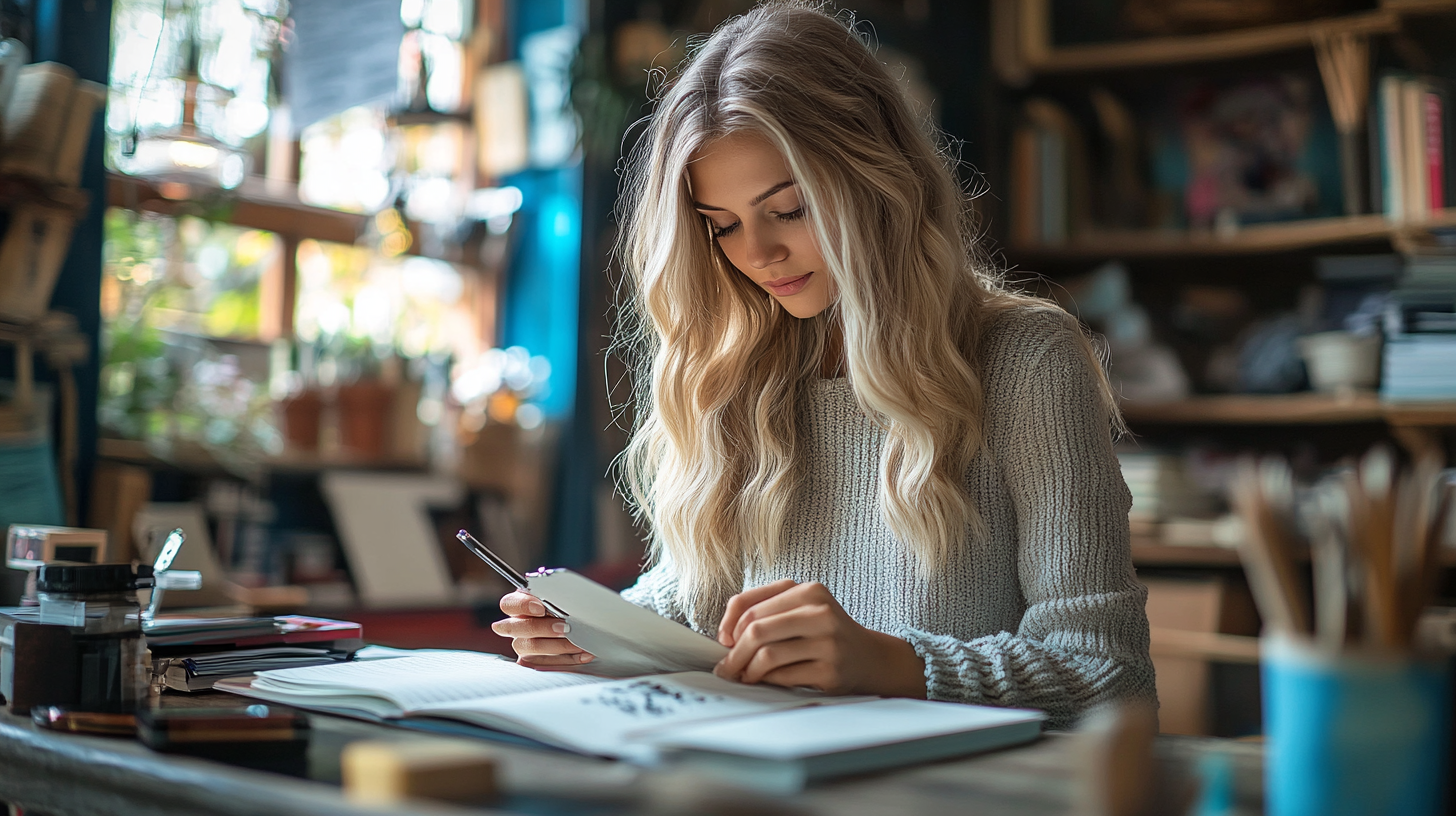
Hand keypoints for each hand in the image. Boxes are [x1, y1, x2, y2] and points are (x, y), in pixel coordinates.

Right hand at [490, 591, 594, 668]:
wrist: (580, 623)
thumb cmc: (568, 606)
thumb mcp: (561, 595)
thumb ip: (556, 595)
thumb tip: (565, 598)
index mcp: (519, 604)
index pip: (508, 604)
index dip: (522, 606)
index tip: (542, 608)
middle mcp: (517, 626)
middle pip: (515, 628)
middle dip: (542, 628)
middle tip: (565, 627)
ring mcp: (523, 645)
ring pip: (530, 647)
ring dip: (558, 645)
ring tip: (579, 643)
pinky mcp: (534, 662)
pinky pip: (545, 664)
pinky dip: (568, 659)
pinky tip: (584, 654)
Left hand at [713, 580, 925, 697]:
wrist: (869, 657)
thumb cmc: (826, 633)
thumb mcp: (802, 609)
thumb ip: (766, 611)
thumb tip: (726, 637)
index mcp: (808, 591)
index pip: (750, 604)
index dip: (728, 625)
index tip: (724, 641)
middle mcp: (820, 613)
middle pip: (756, 630)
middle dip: (735, 653)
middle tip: (727, 667)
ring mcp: (828, 643)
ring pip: (767, 655)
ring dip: (747, 670)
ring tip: (744, 676)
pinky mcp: (830, 671)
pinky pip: (783, 677)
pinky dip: (767, 681)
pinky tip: (766, 681)